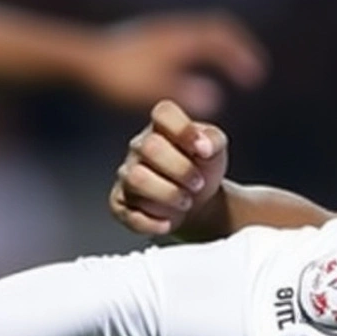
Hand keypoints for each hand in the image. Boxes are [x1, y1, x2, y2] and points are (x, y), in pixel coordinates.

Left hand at [84, 12, 266, 112]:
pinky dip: (200, 54)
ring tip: (229, 70)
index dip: (241, 55)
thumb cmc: (116, 77)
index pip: (221, 38)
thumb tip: (216, 99)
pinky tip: (193, 73)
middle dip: (236, 49)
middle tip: (250, 69)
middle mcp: (173, 30)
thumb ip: (185, 92)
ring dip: (218, 50)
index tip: (255, 76)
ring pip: (199, 34)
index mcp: (179, 39)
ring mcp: (160, 33)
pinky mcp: (148, 40)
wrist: (80, 60)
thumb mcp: (152, 89)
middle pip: (215, 30)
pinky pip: (185, 41)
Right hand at [110, 99, 228, 235]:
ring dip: (168, 194)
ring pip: (137, 179)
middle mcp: (139, 147)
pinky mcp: (121, 204)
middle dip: (181, 169)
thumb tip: (205, 145)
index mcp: (162, 126)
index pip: (163, 113)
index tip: (204, 149)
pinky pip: (128, 213)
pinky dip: (151, 221)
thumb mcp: (216, 148)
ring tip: (186, 202)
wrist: (198, 200)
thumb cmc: (202, 166)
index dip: (184, 129)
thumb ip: (214, 139)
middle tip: (198, 183)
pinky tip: (168, 222)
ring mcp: (127, 174)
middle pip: (150, 148)